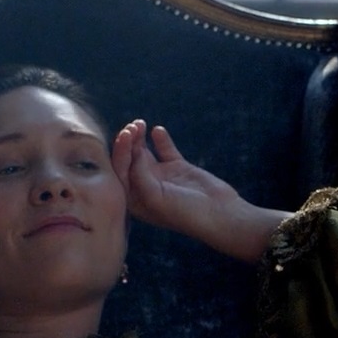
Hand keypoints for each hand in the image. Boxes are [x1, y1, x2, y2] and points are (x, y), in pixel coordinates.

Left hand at [111, 120, 288, 260]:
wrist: (219, 214)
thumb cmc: (184, 212)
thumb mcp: (156, 197)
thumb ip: (140, 175)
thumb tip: (136, 152)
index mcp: (134, 200)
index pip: (119, 171)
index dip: (120, 151)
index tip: (126, 134)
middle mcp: (144, 188)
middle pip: (129, 160)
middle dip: (127, 141)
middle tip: (134, 126)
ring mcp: (161, 177)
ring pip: (143, 152)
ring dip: (139, 138)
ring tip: (141, 123)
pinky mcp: (178, 168)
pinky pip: (165, 150)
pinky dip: (160, 139)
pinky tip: (158, 130)